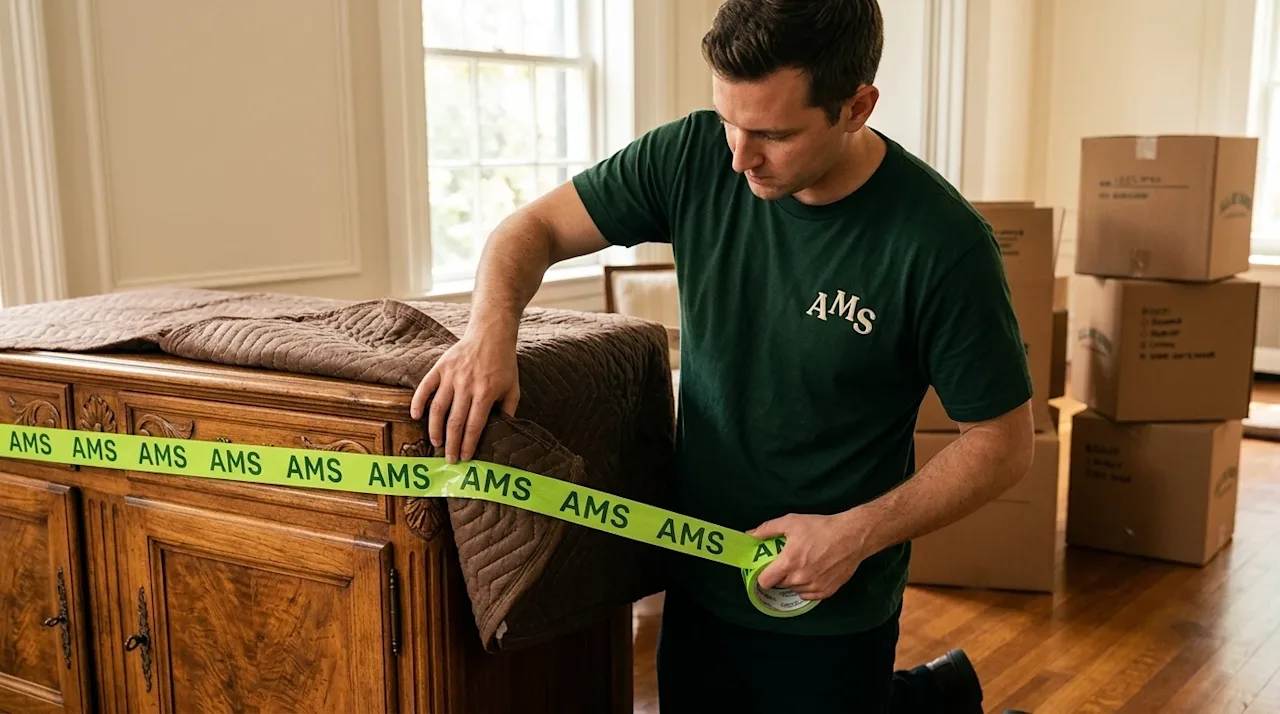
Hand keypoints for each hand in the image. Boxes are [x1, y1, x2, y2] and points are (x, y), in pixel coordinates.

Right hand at [410, 333, 519, 462]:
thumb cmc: (503, 363)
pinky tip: (415, 417)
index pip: (474, 425)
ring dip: (435, 429)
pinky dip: (418, 402)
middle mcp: (467, 385)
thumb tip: (504, 431)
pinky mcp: (440, 367)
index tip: (465, 457)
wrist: (491, 334)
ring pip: (438, 408)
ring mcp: (451, 376)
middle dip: (451, 444)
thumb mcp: (513, 388)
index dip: (468, 444)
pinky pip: (425, 387)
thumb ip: (509, 410)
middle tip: (449, 458)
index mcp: (486, 392)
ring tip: (436, 442)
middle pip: (455, 421)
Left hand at [747, 512, 868, 600]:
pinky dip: (807, 587)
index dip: (763, 575)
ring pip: (794, 590)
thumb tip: (749, 535)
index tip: (766, 569)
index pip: (765, 581)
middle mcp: (800, 578)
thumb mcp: (791, 522)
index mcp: (789, 562)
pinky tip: (812, 573)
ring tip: (802, 566)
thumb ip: (767, 529)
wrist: (851, 536)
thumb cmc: (820, 528)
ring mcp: (814, 587)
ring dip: (794, 581)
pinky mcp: (827, 592)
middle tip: (787, 562)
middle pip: (779, 585)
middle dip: (780, 575)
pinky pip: (808, 595)